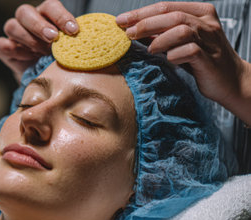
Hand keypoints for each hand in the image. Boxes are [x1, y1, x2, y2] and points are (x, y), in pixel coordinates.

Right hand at [0, 0, 78, 82]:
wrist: (45, 78)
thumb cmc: (61, 58)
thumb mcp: (70, 49)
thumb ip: (74, 42)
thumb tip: (88, 42)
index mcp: (46, 14)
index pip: (50, 6)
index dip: (61, 16)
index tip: (74, 30)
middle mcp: (28, 20)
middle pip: (25, 12)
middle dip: (39, 25)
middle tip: (53, 38)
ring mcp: (14, 34)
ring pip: (11, 26)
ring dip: (28, 39)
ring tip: (42, 52)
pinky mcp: (4, 49)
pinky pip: (1, 45)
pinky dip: (13, 50)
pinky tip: (28, 58)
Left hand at [116, 1, 250, 123]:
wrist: (230, 81)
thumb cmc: (202, 61)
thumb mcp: (179, 43)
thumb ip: (161, 34)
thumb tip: (132, 30)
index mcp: (199, 12)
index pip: (166, 6)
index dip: (141, 13)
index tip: (121, 20)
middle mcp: (206, 22)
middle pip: (171, 15)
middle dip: (145, 23)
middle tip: (128, 34)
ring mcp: (210, 39)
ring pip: (181, 29)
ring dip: (160, 39)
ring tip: (151, 49)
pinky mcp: (209, 58)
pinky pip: (190, 50)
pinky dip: (174, 54)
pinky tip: (169, 60)